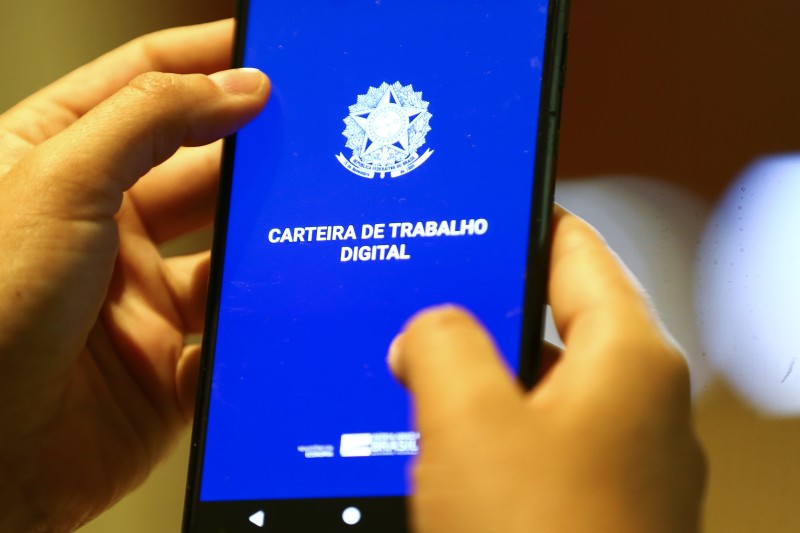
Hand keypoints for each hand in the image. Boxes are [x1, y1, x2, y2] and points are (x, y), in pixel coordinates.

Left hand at [0, 21, 268, 531]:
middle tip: (313, 131)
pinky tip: (277, 302)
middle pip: (200, 165)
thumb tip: (238, 88)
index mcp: (58, 164)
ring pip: (229, 248)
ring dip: (265, 235)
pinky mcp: (171, 359)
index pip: (142, 85)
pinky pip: (234, 328)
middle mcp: (103, 225)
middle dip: (254, 148)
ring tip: (309, 213)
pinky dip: (258, 318)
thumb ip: (151, 121)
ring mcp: (140, 294)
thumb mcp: (58, 184)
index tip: (266, 49)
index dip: (204, 59)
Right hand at [390, 206, 705, 532]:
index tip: (486, 203)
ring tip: (422, 388)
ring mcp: (623, 460)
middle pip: (555, 323)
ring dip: (481, 389)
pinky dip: (493, 441)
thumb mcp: (468, 420)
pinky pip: (536, 447)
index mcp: (631, 360)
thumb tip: (427, 332)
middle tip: (426, 305)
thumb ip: (440, 345)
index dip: (524, 220)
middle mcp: (640, 406)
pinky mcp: (595, 504)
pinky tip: (446, 459)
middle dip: (484, 316)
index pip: (578, 249)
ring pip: (538, 392)